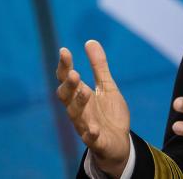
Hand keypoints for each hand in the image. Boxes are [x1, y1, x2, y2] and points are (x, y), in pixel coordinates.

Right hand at [55, 40, 130, 176]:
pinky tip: (92, 130)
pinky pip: (91, 138)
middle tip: (73, 72)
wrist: (118, 142)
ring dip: (79, 103)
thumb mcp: (106, 86)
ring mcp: (86, 126)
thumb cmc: (108, 113)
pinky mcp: (97, 140)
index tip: (64, 50)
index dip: (64, 66)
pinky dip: (90, 134)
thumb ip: (99, 66)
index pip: (67, 80)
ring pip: (77, 115)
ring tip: (85, 91)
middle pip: (66, 97)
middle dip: (69, 85)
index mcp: (80, 95)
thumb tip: (90, 41)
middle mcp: (79, 110)